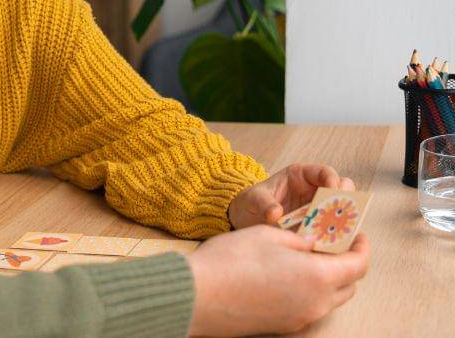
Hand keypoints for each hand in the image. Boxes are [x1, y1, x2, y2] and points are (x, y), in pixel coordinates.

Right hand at [188, 225, 370, 335]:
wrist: (197, 296)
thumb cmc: (230, 261)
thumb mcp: (269, 235)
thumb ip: (299, 239)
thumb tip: (313, 243)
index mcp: (318, 277)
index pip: (358, 265)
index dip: (361, 247)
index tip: (356, 234)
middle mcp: (316, 303)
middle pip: (349, 285)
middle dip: (346, 263)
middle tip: (331, 243)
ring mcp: (300, 318)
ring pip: (329, 299)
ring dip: (327, 278)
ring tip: (306, 257)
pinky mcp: (283, 326)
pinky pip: (308, 307)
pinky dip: (308, 290)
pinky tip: (286, 275)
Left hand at [228, 163, 354, 228]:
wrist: (244, 222)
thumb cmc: (250, 203)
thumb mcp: (253, 199)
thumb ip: (263, 203)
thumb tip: (275, 214)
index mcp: (301, 176)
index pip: (324, 172)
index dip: (332, 179)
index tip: (333, 190)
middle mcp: (314, 193)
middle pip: (342, 192)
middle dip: (345, 200)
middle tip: (343, 211)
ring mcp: (318, 212)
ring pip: (341, 213)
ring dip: (343, 221)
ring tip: (341, 229)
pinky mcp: (318, 230)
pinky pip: (332, 232)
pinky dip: (335, 237)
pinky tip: (333, 244)